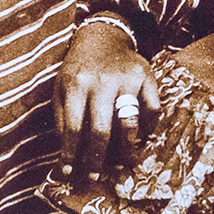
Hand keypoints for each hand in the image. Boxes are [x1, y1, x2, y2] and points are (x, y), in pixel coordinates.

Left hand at [57, 20, 159, 181]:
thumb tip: (67, 153)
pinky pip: (153, 109)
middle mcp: (101, 82)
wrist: (102, 36)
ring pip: (130, 122)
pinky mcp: (147, 76)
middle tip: (96, 177)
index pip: (73, 127)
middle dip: (98, 159)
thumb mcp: (61, 88)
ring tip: (124, 163)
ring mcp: (127, 79)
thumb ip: (62, 117)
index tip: (70, 171)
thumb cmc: (78, 69)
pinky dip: (149, 127)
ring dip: (127, 148)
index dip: (72, 153)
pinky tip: (142, 137)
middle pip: (101, 130)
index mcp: (76, 85)